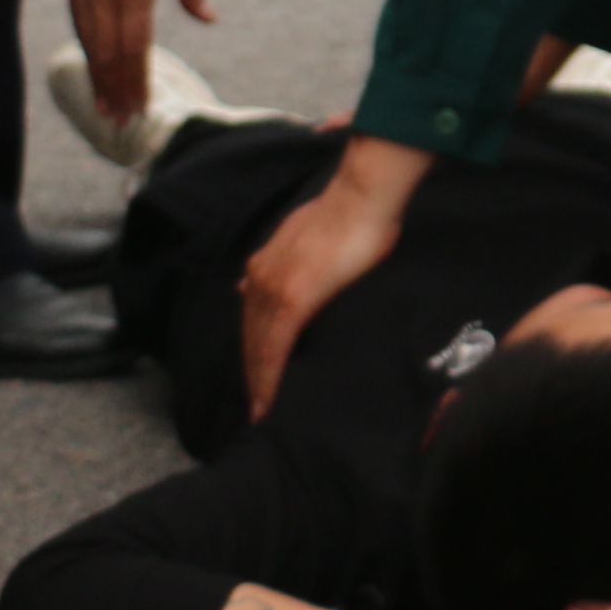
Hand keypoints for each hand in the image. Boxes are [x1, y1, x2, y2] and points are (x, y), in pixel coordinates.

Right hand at [57, 0, 208, 126]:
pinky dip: (87, 52)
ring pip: (91, 43)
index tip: (143, 106)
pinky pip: (79, 24)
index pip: (137, 46)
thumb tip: (210, 19)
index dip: (139, 80)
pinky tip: (93, 68)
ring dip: (100, 78)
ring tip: (106, 108)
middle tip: (124, 122)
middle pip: (111, 53)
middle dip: (118, 90)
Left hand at [238, 138, 428, 419]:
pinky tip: (268, 401)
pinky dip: (268, 379)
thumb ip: (291, 256)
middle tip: (255, 404)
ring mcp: (273, 290)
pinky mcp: (292, 302)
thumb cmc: (351, 213)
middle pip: (249, 336)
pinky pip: (273, 350)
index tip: (254, 372)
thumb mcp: (309, 233)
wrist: (361, 198)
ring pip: (257, 348)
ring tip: (262, 411)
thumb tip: (274, 271)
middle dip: (250, 371)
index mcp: (266, 264)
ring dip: (257, 381)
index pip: (253, 317)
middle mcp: (261, 278)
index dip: (252, 347)